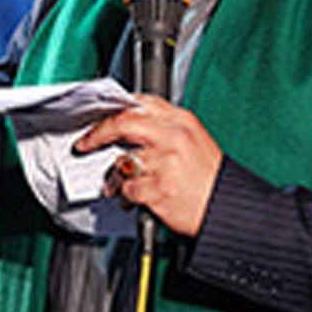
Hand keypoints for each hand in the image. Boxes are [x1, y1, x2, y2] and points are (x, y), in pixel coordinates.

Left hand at [75, 95, 222, 236]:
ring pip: (120, 161)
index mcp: (181, 121)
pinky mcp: (159, 188)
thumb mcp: (193, 140)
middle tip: (85, 143)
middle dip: (98, 133)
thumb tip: (128, 126)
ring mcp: (165, 162)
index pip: (140, 102)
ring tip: (118, 185)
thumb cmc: (209, 178)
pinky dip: (126, 196)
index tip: (100, 118)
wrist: (226, 209)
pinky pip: (128, 189)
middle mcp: (173, 136)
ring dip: (113, 176)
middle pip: (123, 123)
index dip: (114, 109)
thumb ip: (163, 129)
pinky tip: (135, 199)